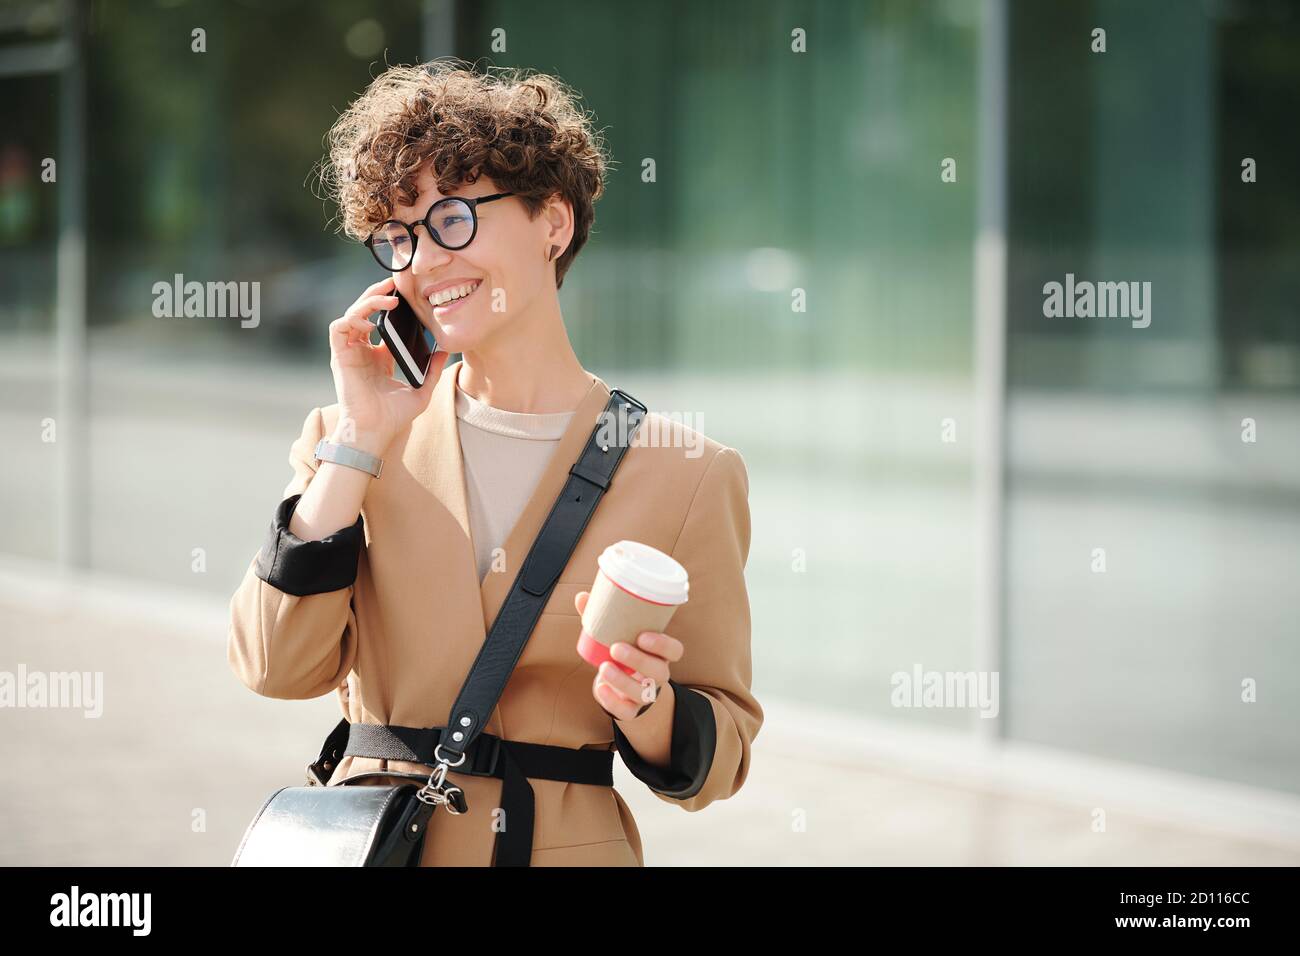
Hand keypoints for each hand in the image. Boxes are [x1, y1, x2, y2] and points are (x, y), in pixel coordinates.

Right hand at [328, 275, 447, 451]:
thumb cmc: (393, 417)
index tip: (409, 294)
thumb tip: (446, 350)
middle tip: (397, 281)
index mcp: (379, 356)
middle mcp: (362, 351)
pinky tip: (371, 322)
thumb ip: (432, 370)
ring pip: (352, 314)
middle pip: (366, 311)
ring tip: (390, 300)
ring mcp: (350, 352)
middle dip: (378, 293)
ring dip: (368, 302)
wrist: (374, 432)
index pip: (382, 321)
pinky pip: (339, 327)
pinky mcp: (339, 357)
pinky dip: (352, 319)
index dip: (391, 305)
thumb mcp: (421, 390)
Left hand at [575, 591, 683, 720]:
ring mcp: (645, 694)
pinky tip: (599, 688)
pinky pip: (627, 712)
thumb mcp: (616, 636)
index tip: (643, 635)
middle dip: (639, 660)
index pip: (675, 650)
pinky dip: (612, 701)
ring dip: (623, 680)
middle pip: (660, 671)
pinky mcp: (631, 710)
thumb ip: (603, 618)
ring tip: (603, 668)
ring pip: (643, 693)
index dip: (664, 645)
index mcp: (659, 654)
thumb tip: (582, 596)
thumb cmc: (622, 654)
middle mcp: (657, 675)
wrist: (622, 689)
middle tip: (616, 648)